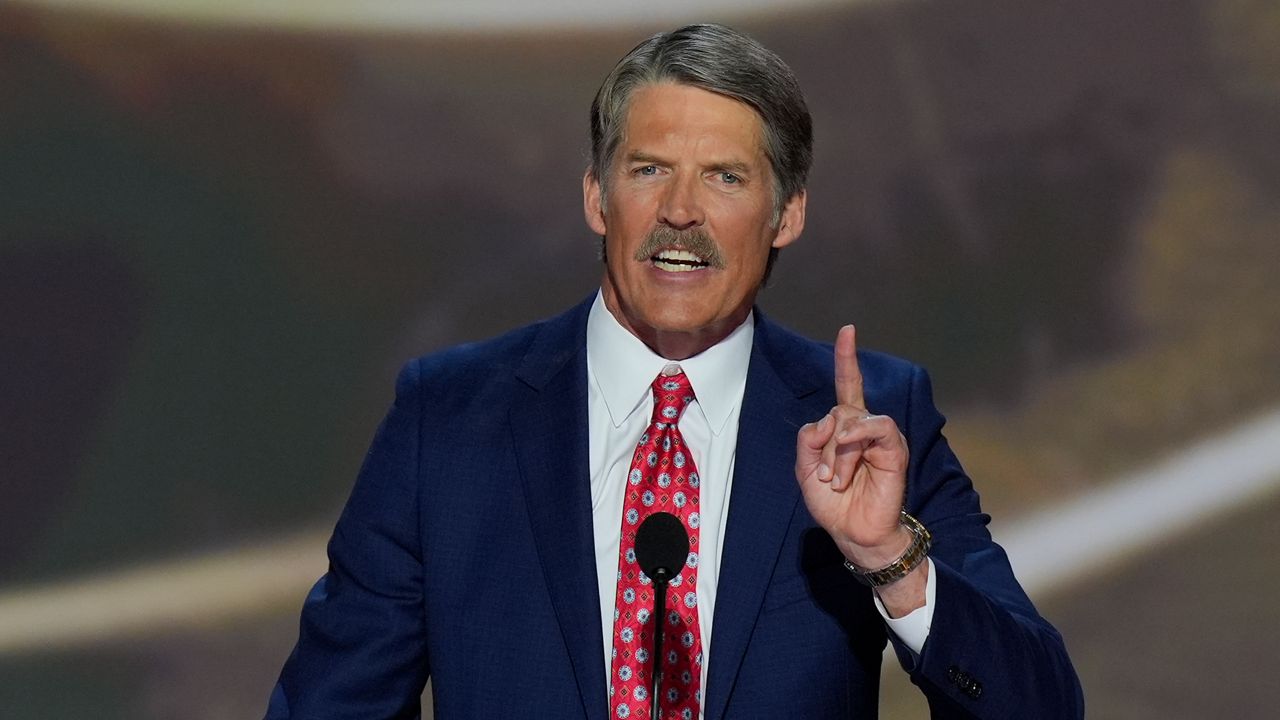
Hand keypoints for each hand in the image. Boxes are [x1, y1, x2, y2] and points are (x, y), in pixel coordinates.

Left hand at [795, 325, 911, 569]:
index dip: (847, 359)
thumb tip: (829, 421)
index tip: (848, 330)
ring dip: (837, 453)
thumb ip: (809, 439)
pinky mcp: (894, 449)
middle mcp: (864, 428)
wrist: (853, 532)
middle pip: (837, 411)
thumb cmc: (832, 503)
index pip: (848, 386)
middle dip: (823, 446)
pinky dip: (857, 436)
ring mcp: (881, 437)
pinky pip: (876, 426)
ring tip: (837, 481)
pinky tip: (849, 449)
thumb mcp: (805, 470)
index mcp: (844, 429)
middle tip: (826, 478)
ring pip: (851, 420)